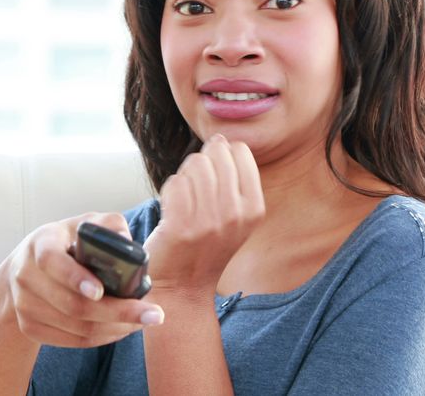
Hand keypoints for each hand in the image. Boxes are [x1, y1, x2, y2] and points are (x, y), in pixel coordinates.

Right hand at [3, 212, 164, 347]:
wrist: (25, 270)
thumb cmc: (65, 243)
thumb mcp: (83, 225)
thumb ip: (108, 226)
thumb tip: (127, 243)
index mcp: (40, 244)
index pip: (52, 262)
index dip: (76, 278)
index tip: (101, 291)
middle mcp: (26, 276)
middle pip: (72, 305)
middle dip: (117, 312)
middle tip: (152, 314)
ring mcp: (25, 305)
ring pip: (77, 328)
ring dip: (115, 328)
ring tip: (143, 320)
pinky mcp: (30, 328)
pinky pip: (73, 341)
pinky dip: (103, 338)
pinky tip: (122, 328)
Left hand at [143, 134, 265, 296]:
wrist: (181, 286)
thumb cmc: (205, 244)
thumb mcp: (235, 215)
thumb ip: (234, 178)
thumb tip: (222, 139)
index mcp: (254, 208)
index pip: (239, 151)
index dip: (221, 155)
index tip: (213, 178)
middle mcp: (236, 214)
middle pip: (215, 154)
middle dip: (200, 162)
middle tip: (194, 190)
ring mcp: (209, 221)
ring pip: (194, 165)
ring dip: (184, 176)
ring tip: (184, 199)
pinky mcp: (181, 226)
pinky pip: (174, 183)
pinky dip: (169, 190)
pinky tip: (171, 209)